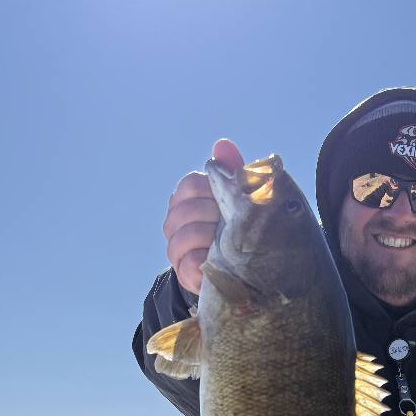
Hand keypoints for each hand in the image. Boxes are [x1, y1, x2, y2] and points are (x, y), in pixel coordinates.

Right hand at [163, 138, 243, 294]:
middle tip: (233, 224)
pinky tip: (222, 261)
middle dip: (212, 216)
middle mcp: (175, 220)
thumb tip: (222, 144)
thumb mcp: (239, 199)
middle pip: (184, 210)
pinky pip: (188, 262)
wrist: (239, 271)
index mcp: (187, 199)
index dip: (212, 191)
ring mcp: (176, 247)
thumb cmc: (238, 228)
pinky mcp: (183, 271)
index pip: (190, 184)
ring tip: (229, 243)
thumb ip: (232, 171)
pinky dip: (206, 261)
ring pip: (183, 236)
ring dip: (209, 238)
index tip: (231, 201)